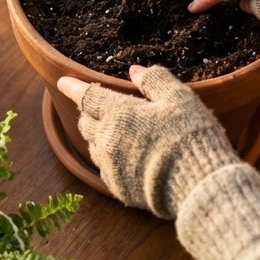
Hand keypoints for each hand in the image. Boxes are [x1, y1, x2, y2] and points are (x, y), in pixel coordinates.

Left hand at [57, 65, 239, 218]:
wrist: (196, 185)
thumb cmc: (189, 136)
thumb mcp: (178, 98)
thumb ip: (154, 80)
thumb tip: (135, 70)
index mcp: (118, 113)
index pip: (87, 96)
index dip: (74, 87)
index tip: (63, 82)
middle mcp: (107, 139)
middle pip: (86, 122)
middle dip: (88, 111)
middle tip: (98, 106)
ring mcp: (110, 167)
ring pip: (94, 146)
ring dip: (99, 136)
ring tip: (116, 132)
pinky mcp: (118, 188)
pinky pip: (106, 169)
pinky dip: (111, 159)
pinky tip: (128, 158)